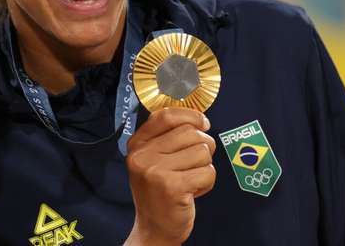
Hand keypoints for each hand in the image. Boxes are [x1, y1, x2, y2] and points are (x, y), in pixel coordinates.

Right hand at [124, 108, 215, 245]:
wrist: (153, 228)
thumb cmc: (158, 191)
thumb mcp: (151, 160)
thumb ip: (167, 138)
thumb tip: (200, 120)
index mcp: (137, 144)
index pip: (165, 116)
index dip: (190, 115)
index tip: (203, 123)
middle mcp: (142, 155)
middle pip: (190, 132)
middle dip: (203, 146)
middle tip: (195, 163)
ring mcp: (155, 170)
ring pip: (202, 152)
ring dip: (204, 167)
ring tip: (190, 179)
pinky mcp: (172, 186)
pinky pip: (208, 172)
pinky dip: (207, 183)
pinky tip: (193, 191)